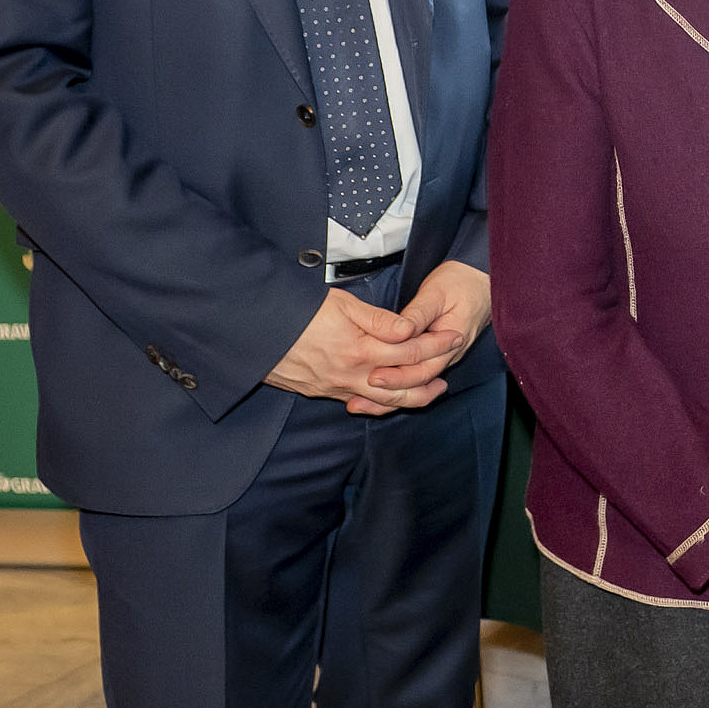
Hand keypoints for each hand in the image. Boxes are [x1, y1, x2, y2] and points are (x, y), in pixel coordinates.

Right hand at [266, 288, 449, 414]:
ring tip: (433, 389)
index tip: (454, 335)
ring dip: (412, 397)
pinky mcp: (321, 393)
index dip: (436, 344)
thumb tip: (410, 329)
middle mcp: (351, 375)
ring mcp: (335, 388)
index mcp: (360, 351)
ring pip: (384, 402)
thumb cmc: (297, 312)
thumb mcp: (342, 305)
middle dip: (432, 376)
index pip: (410, 351)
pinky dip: (381, 402)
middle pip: (404, 386)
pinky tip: (392, 395)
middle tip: (450, 365)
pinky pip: (359, 402)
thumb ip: (379, 320)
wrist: (254, 333)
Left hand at [373, 260, 491, 392]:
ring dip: (393, 391)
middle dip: (391, 387)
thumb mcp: (436, 293)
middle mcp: (449, 354)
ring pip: (418, 381)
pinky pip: (418, 373)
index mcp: (452, 342)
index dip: (397, 376)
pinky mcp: (437, 352)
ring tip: (364, 396)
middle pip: (419, 381)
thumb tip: (400, 332)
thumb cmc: (460, 282)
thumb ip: (417, 315)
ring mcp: (444, 355)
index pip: (423, 370)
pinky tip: (379, 386)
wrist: (482, 280)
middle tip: (365, 386)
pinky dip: (399, 382)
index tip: (374, 375)